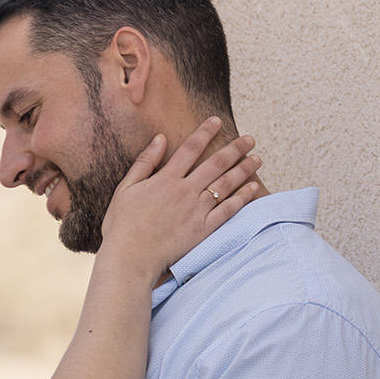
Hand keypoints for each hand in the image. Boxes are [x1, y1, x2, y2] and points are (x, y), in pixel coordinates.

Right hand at [98, 117, 264, 284]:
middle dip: (235, 149)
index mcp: (165, 179)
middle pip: (216, 164)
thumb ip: (144, 162)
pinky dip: (242, 198)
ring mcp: (197, 211)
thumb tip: (160, 138)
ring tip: (257, 159)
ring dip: (243, 169)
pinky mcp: (203, 230)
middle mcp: (185, 191)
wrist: (130, 257)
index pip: (190, 149)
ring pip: (226, 184)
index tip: (217, 121)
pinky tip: (253, 188)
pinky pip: (228, 211)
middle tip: (250, 139)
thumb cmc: (122, 225)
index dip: (205, 132)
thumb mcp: (125, 189)